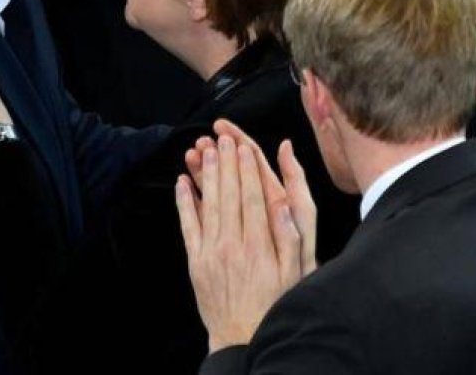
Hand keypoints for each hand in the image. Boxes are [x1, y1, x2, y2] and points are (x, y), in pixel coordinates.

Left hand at [176, 134, 302, 351]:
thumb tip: (283, 205)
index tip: (244, 146)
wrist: (240, 336)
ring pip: (208, 205)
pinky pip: (189, 226)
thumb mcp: (293, 273)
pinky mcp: (196, 262)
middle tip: (223, 137)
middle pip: (229, 195)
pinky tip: (182, 182)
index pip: (252, 197)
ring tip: (204, 149)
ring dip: (205, 174)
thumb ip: (290, 238)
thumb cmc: (273, 303)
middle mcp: (234, 244)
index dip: (247, 169)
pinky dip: (184, 202)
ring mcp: (212, 252)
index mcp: (260, 245)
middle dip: (226, 163)